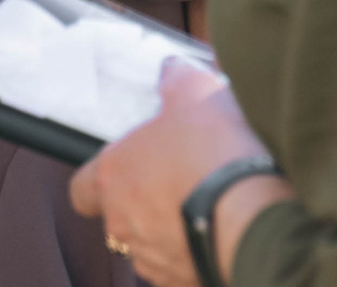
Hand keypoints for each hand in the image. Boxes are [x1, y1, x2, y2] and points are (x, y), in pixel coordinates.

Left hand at [71, 60, 287, 286]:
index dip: (99, 178)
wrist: (254, 218)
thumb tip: (172, 70)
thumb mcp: (197, 93)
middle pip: (119, 214)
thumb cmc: (216, 154)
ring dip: (169, 225)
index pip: (82, 188)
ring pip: (149, 242)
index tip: (125, 166)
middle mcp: (122, 223)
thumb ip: (177, 79)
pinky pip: (180, 263)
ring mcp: (151, 258)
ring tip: (205, 201)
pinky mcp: (181, 280)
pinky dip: (194, 248)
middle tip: (178, 176)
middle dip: (145, 198)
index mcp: (113, 176)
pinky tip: (220, 227)